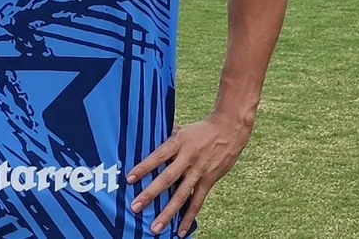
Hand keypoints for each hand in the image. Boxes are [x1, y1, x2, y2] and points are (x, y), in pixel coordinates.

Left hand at [126, 111, 252, 235]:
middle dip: (150, 194)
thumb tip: (147, 134)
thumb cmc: (201, 130)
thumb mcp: (182, 129)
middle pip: (167, 178)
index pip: (158, 156)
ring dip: (167, 212)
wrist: (229, 130)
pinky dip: (188, 217)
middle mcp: (187, 158)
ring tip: (155, 228)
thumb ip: (166, 135)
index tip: (129, 179)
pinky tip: (179, 231)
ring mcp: (198, 172)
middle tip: (135, 207)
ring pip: (181, 195)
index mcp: (178, 143)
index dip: (144, 167)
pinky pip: (197, 202)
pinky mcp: (208, 181)